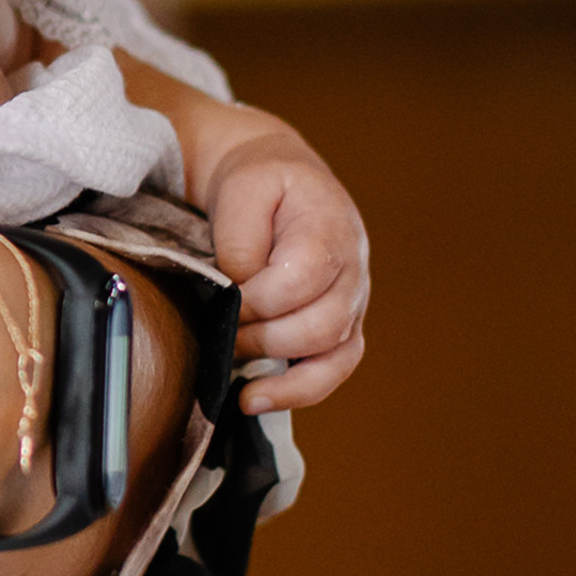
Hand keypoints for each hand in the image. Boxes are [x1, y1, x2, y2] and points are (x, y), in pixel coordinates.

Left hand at [193, 109, 368, 412]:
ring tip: (245, 394)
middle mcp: (352, 271)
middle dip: (266, 339)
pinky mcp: (339, 326)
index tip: (223, 299)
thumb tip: (240, 294)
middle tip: (223, 333)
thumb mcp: (243, 187)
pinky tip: (258, 398)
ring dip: (288, 380)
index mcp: (332, 227)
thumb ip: (242, 240)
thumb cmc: (259, 181)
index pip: (304, 278)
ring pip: (336, 357)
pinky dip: (299, 391)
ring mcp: (351, 303)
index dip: (260, 298)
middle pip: (323, 325)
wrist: (278, 177)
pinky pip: (333, 369)